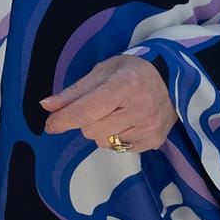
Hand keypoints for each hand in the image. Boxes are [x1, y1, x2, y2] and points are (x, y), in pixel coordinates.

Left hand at [39, 55, 175, 153]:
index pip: (85, 111)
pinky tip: (129, 122)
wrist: (172, 78)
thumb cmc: (133, 70)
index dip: (63, 120)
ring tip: (117, 113)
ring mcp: (149, 127)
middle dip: (88, 120)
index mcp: (124, 85)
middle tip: (102, 105)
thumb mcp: (103, 71)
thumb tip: (46, 106)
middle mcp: (139, 108)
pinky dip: (118, 138)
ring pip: (104, 143)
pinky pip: (120, 149)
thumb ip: (74, 92)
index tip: (49, 125)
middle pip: (91, 130)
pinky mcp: (154, 141)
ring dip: (103, 131)